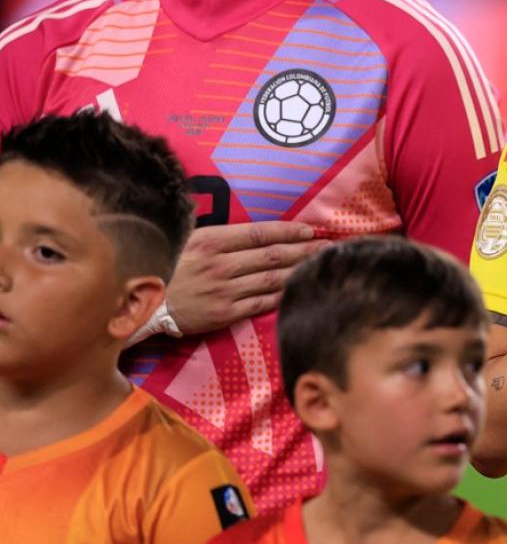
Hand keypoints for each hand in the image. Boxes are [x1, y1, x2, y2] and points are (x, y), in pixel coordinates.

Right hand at [166, 221, 330, 334]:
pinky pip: (261, 303)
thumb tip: (257, 231)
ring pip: (272, 279)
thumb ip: (222, 236)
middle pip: (272, 255)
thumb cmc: (168, 268)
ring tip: (321, 265)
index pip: (260, 233)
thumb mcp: (189, 241)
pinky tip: (299, 289)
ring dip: (300, 271)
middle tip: (329, 246)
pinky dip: (282, 295)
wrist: (141, 305)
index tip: (311, 229)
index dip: (289, 231)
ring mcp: (224, 291)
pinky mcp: (224, 314)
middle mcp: (221, 264)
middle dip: (305, 249)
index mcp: (212, 241)